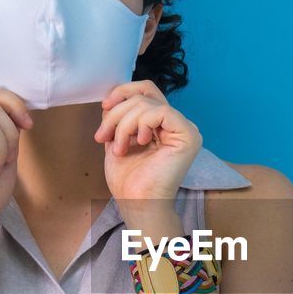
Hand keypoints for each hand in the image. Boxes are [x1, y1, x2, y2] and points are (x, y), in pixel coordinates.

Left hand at [95, 80, 201, 216]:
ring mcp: (184, 128)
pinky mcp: (188, 135)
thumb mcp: (117, 137)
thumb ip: (119, 115)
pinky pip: (160, 111)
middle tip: (104, 137)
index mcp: (162, 123)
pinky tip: (139, 143)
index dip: (123, 92)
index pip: (146, 90)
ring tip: (119, 148)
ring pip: (147, 103)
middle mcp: (176, 123)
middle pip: (144, 94)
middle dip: (117, 113)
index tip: (104, 108)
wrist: (137, 203)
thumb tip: (113, 96)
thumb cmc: (129, 179)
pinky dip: (141, 124)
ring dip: (124, 124)